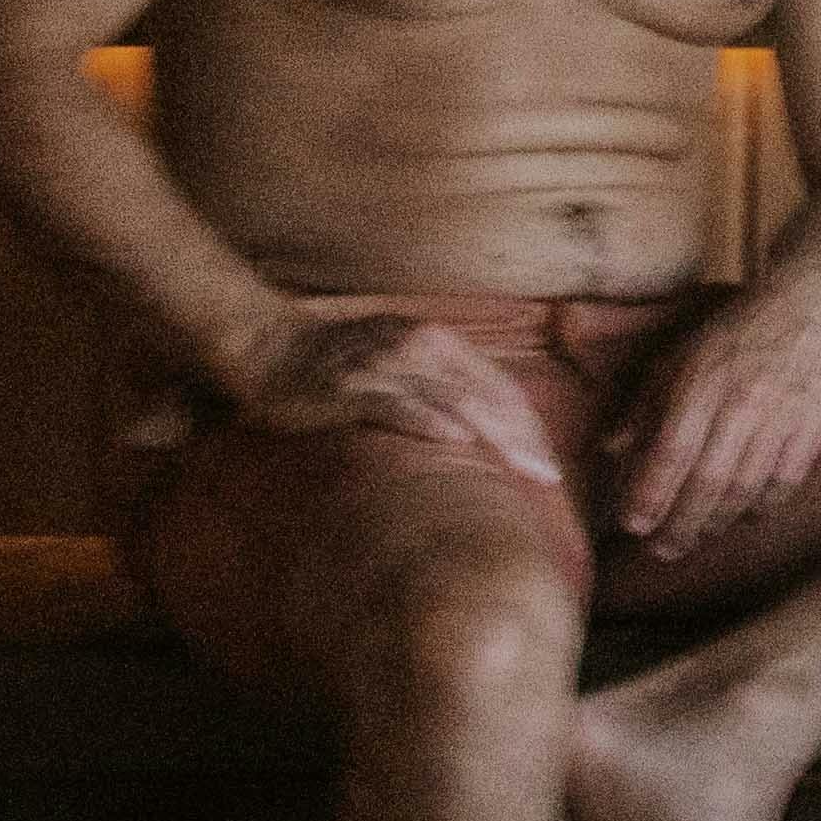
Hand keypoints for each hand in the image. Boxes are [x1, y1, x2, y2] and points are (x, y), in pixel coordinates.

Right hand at [226, 306, 562, 483]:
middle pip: (486, 395)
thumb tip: (482, 429)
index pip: (500, 386)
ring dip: (491, 434)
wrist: (270, 345)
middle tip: (548, 477)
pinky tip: (457, 440)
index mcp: (439, 342)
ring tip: (520, 468)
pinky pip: (397, 404)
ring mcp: (385, 365)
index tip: (550, 463)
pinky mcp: (350, 387)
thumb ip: (441, 384)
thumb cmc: (340, 360)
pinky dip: (430, 420)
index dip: (529, 425)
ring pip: (452, 399)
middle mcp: (420, 347)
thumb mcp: (401, 361)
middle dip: (521, 437)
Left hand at [605, 280, 820, 554]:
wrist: (806, 306)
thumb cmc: (732, 334)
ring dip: (718, 522)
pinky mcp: (814, 426)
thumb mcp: (676, 356)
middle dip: (682, 525)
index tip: (632, 526)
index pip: (672, 453)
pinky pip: (786, 481)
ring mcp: (782, 417)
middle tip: (662, 551)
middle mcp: (742, 403)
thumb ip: (643, 406)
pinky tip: (746, 514)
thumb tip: (609, 451)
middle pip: (708, 482)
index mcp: (701, 384)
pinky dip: (763, 506)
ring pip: (747, 488)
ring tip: (698, 537)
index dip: (650, 495)